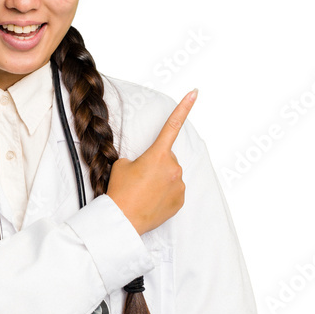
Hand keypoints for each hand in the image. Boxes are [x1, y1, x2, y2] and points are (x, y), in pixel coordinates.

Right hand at [107, 89, 197, 235]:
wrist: (123, 220)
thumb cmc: (120, 191)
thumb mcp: (123, 166)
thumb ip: (139, 159)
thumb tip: (149, 166)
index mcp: (157, 154)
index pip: (172, 125)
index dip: (184, 107)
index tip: (194, 93)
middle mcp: (173, 167)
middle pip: (167, 158)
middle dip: (156, 165)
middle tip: (140, 179)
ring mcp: (179, 184)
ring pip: (171, 176)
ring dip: (160, 180)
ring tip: (144, 192)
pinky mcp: (180, 200)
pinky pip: (174, 191)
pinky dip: (165, 194)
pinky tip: (152, 201)